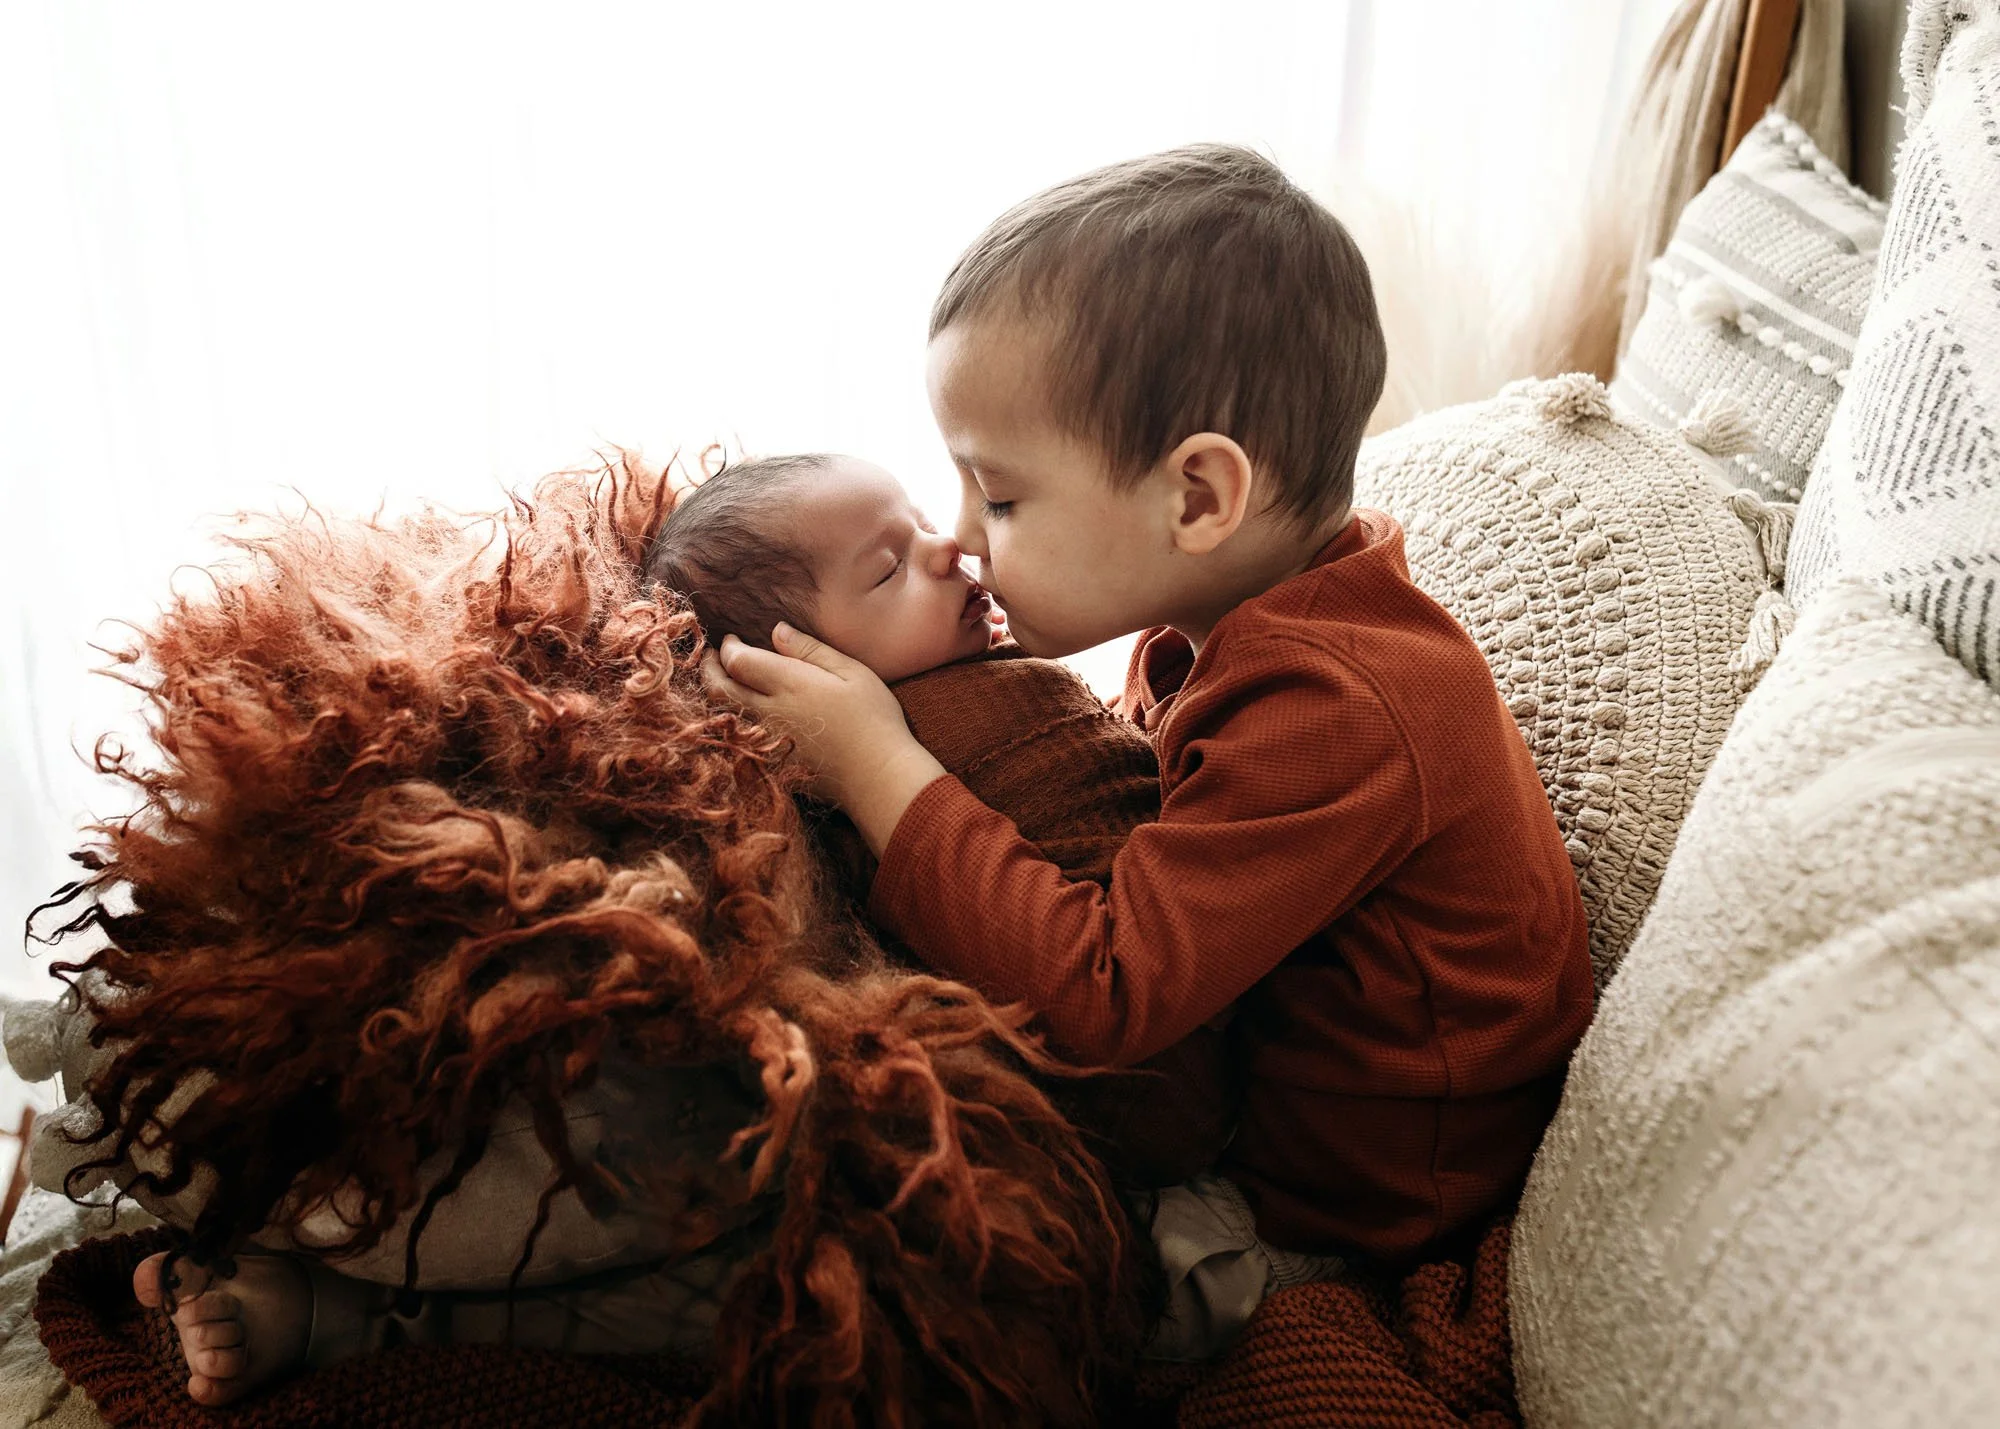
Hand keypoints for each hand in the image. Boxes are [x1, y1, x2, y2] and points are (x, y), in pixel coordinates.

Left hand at [701, 623, 946, 854]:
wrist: (879, 779)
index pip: (736, 660)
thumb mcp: (852, 673)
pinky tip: (741, 715)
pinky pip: (737, 740)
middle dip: (709, 669)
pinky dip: (730, 723)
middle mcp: (769, 713)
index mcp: (788, 684)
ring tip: (721, 681)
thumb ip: (810, 650)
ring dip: (716, 696)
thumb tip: (776, 631)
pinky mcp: (770, 766)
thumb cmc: (874, 720)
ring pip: (723, 716)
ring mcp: (766, 743)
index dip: (727, 648)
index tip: (731, 640)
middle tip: (712, 658)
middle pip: (718, 689)